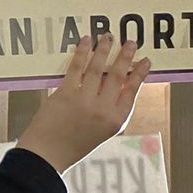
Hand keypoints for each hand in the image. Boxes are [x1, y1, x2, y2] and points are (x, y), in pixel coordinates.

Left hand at [16, 34, 150, 173]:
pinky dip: (82, 52)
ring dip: (105, 49)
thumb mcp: (100, 132)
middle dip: (125, 56)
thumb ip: (109, 110)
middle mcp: (103, 109)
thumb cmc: (72, 147)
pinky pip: (77, 67)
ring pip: (98, 67)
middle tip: (131, 42)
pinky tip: (86, 41)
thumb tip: (113, 84)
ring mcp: (84, 100)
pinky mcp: (66, 93)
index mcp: (115, 121)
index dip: (140, 74)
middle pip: (117, 75)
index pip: (133, 91)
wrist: (47, 156)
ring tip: (109, 36)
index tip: (145, 61)